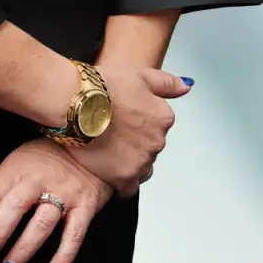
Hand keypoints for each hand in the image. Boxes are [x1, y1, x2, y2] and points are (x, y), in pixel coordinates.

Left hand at [0, 137, 113, 262]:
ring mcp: (65, 192)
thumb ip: (3, 189)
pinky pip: (75, 233)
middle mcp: (40, 179)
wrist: (93, 144)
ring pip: (41, 223)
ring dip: (23, 249)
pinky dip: (64, 255)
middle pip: (14, 207)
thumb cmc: (49, 157)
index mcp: (18, 168)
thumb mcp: (20, 161)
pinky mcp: (86, 205)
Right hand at [66, 64, 190, 196]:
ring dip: (130, 162)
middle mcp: (157, 141)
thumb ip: (167, 84)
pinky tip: (109, 170)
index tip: (126, 120)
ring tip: (109, 151)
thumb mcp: (142, 75)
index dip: (141, 124)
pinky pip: (129, 187)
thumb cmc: (104, 88)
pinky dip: (122, 181)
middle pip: (150, 148)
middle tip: (114, 135)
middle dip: (136, 143)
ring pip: (142, 168)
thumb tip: (185, 87)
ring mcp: (141, 161)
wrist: (77, 104)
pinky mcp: (123, 177)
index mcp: (164, 118)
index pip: (159, 126)